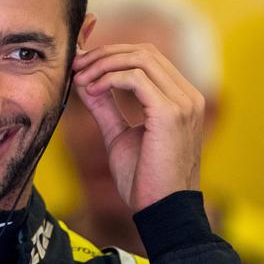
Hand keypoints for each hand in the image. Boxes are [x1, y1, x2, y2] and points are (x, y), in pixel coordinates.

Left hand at [72, 44, 204, 211]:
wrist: (160, 212)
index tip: (82, 66)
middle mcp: (187, 96)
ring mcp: (183, 102)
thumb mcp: (118, 135)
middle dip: (104, 54)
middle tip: (76, 67)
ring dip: (103, 64)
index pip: (147, 58)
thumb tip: (85, 83)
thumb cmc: (143, 180)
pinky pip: (135, 78)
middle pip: (143, 52)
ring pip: (140, 58)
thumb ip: (105, 107)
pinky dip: (108, 79)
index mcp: (180, 99)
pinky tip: (91, 90)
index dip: (112, 55)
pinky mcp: (172, 113)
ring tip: (80, 79)